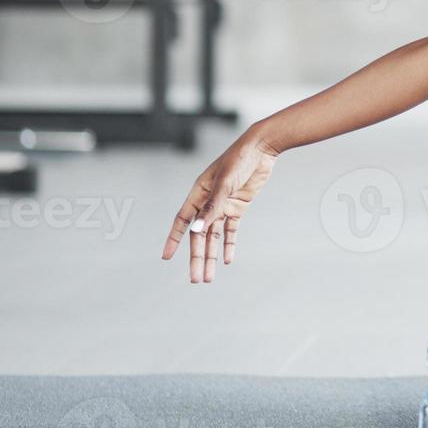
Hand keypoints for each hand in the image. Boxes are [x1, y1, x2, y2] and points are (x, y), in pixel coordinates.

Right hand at [161, 130, 278, 283]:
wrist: (261, 149)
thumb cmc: (239, 160)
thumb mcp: (224, 184)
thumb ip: (212, 208)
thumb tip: (196, 230)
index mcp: (198, 193)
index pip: (182, 221)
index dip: (174, 239)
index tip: (166, 257)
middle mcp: (208, 202)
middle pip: (199, 235)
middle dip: (197, 257)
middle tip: (196, 279)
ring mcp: (223, 205)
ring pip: (214, 236)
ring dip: (212, 256)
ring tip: (209, 277)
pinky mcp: (238, 207)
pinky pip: (230, 230)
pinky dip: (229, 244)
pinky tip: (228, 260)